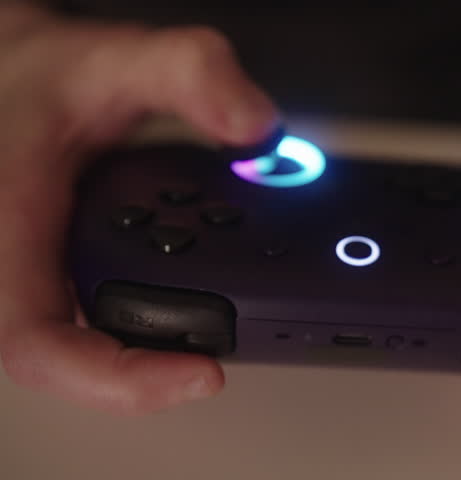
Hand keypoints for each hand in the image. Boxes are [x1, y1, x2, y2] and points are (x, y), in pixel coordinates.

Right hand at [0, 4, 280, 413]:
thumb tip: (256, 129)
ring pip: (103, 335)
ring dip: (176, 330)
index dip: (119, 379)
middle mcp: (22, 266)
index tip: (204, 373)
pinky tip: (214, 277)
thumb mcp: (113, 60)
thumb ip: (187, 73)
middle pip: (88, 356)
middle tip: (248, 329)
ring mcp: (47, 271)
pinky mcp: (73, 265)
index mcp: (9, 229)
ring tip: (242, 305)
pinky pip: (114, 305)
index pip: (40, 344)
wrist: (18, 73)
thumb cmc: (40, 75)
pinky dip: (171, 299)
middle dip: (172, 353)